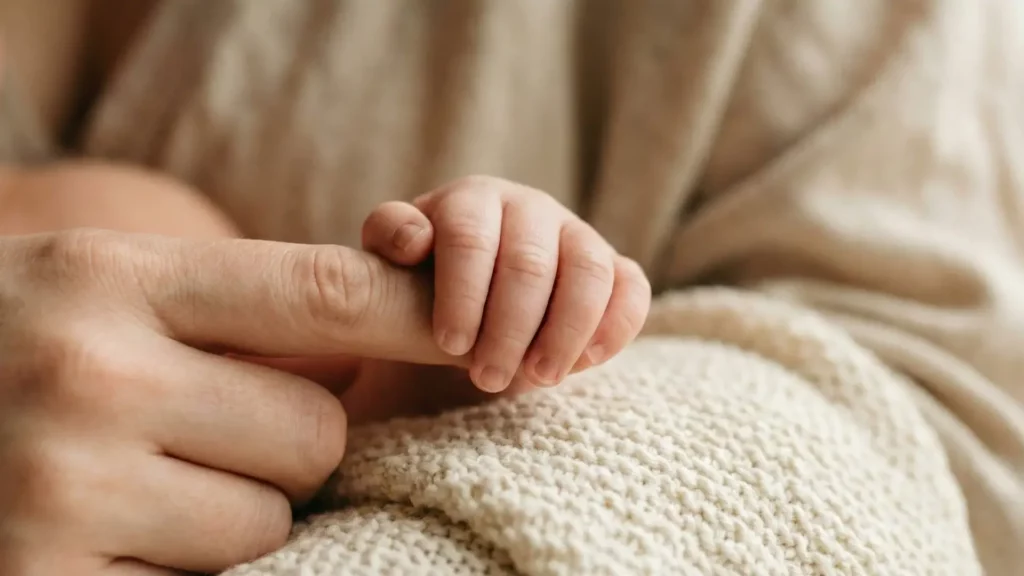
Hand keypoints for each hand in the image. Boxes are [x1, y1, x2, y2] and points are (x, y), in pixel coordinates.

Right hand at [0, 229, 454, 573]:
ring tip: (142, 480)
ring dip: (234, 512)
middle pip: (317, 431)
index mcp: (113, 274)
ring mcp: (61, 487)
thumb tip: (404, 321)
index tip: (477, 339)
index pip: (326, 293)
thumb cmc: (26, 343)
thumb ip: (250, 307)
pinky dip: (179, 568)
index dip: (418, 319)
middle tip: (199, 427)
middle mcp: (88, 372)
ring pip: (272, 520)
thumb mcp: (117, 290)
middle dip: (286, 442)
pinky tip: (110, 533)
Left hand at [362, 175, 651, 392]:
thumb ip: (390, 236)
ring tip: (538, 379)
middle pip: (530, 262)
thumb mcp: (391, 256)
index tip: (449, 345)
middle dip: (509, 327)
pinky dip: (618, 323)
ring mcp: (577, 234)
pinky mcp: (613, 267)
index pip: (471, 237)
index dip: (463, 293)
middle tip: (486, 379)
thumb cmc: (424, 276)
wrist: (473, 291)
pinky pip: (632, 286)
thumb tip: (415, 240)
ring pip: (589, 270)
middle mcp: (531, 208)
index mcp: (474, 199)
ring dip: (566, 330)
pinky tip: (588, 362)